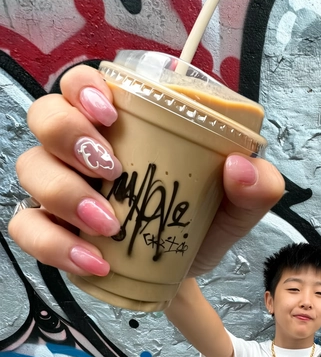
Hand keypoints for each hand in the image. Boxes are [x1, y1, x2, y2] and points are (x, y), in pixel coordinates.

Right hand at [9, 65, 284, 276]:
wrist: (184, 272)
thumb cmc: (202, 222)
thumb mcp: (238, 206)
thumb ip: (256, 186)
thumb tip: (240, 167)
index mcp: (122, 125)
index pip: (82, 84)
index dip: (84, 88)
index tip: (111, 113)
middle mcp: (80, 149)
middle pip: (45, 117)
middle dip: (69, 136)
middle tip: (111, 169)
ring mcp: (58, 187)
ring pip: (30, 168)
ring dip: (65, 193)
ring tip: (109, 224)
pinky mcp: (49, 230)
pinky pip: (28, 227)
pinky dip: (56, 244)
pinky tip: (95, 260)